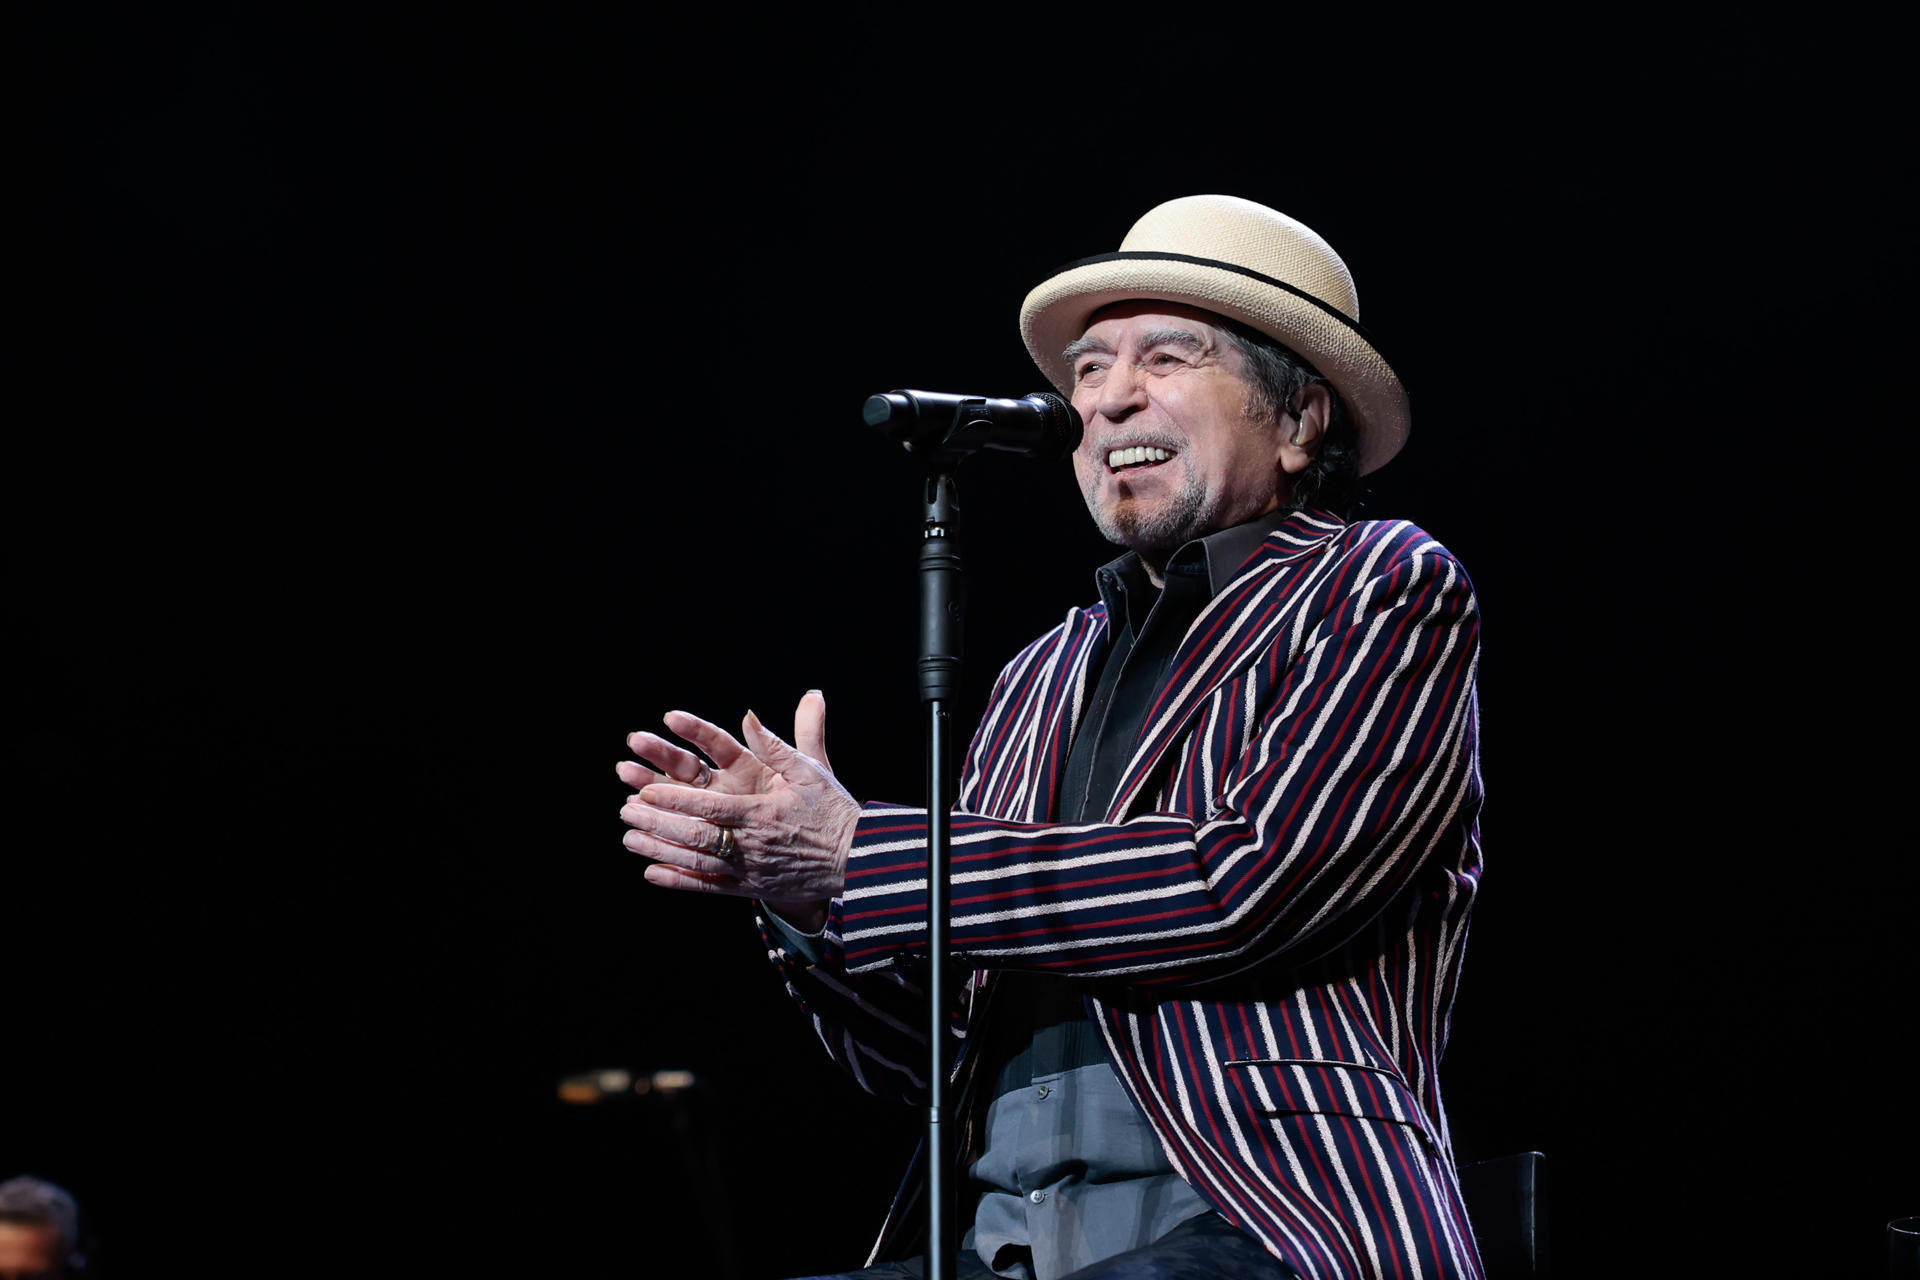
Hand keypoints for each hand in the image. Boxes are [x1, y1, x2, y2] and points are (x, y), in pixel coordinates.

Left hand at [618, 691, 856, 929]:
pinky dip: (679, 882)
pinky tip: (652, 874)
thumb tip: (748, 715)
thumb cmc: (833, 811)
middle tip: (626, 810)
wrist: (858, 861)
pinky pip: (709, 887)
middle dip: (658, 822)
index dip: (676, 798)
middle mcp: (753, 844)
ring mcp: (750, 870)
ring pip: (697, 862)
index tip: (646, 789)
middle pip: (696, 835)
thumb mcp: (810, 771)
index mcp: (764, 811)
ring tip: (628, 838)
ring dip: (660, 850)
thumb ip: (776, 744)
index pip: (711, 805)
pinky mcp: (751, 888)